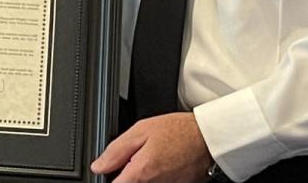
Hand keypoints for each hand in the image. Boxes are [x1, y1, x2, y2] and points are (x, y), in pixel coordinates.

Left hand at [91, 112, 210, 181]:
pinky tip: (163, 163)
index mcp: (140, 173)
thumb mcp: (141, 130)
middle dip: (128, 173)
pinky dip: (158, 175)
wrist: (208, 138)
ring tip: (154, 157)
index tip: (113, 169)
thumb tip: (98, 166)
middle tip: (138, 157)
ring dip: (144, 175)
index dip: (110, 177)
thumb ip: (116, 150)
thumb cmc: (178, 131)